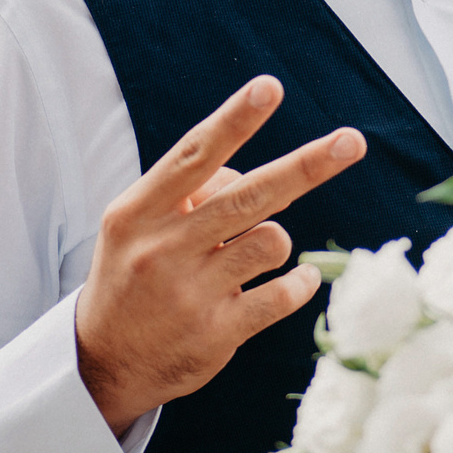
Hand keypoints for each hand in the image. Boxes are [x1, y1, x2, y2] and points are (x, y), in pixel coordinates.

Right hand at [75, 76, 362, 436]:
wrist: (101, 364)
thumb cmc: (133, 276)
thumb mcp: (138, 226)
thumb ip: (192, 194)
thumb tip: (261, 176)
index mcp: (138, 211)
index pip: (194, 155)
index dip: (235, 120)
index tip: (270, 88)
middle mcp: (163, 248)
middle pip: (249, 195)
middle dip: (306, 166)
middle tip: (351, 142)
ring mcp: (190, 293)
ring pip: (271, 241)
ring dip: (275, 241)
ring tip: (250, 255)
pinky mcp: (217, 333)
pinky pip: (282, 295)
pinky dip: (300, 283)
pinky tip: (299, 280)